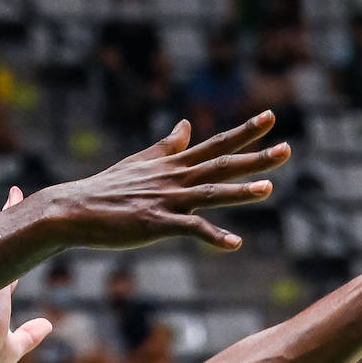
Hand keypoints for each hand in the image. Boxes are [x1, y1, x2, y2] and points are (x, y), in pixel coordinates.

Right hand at [36, 113, 289, 250]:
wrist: (73, 209)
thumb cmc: (107, 188)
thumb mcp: (142, 161)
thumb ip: (169, 146)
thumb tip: (187, 124)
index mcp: (173, 165)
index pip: (216, 145)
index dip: (245, 132)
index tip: (271, 117)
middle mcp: (174, 179)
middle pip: (221, 166)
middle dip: (255, 158)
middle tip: (287, 149)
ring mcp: (166, 200)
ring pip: (209, 194)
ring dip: (239, 193)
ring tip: (269, 189)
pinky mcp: (155, 224)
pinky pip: (190, 231)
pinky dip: (213, 237)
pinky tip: (235, 244)